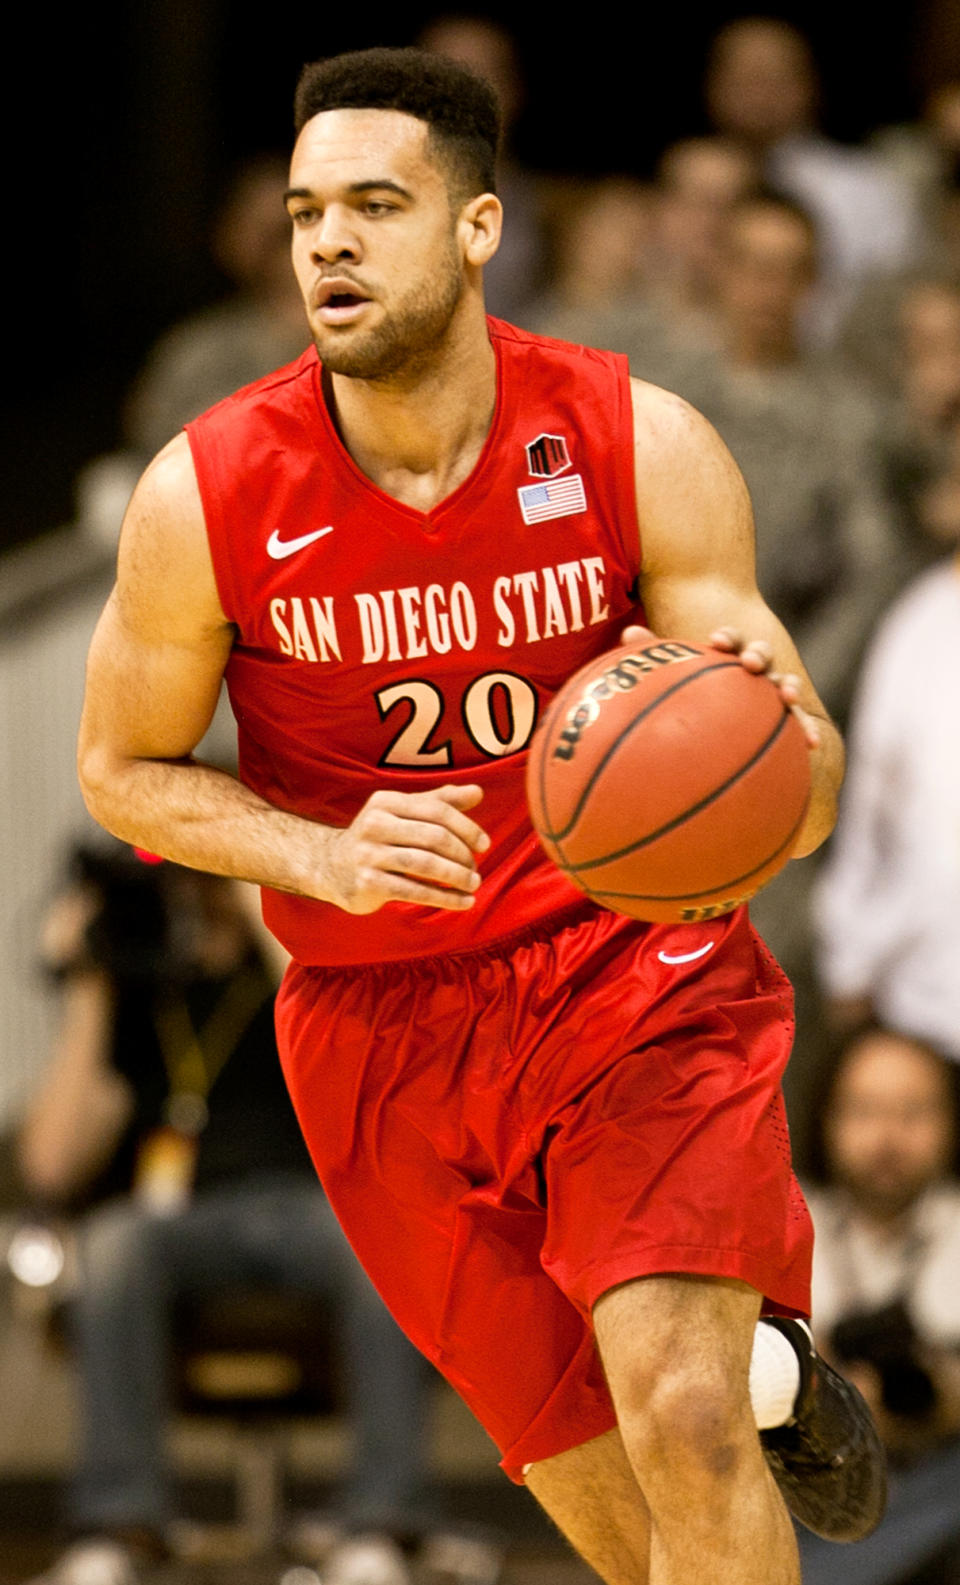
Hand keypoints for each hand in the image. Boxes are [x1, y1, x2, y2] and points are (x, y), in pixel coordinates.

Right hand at [317, 784, 489, 913]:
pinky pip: (415, 891)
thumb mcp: (404, 814)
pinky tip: (462, 902)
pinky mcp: (367, 883)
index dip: (467, 827)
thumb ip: (439, 802)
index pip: (437, 810)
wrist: (330, 867)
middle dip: (462, 856)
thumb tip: (477, 792)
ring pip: (426, 865)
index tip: (484, 845)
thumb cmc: (380, 838)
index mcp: (386, 802)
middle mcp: (374, 824)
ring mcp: (368, 855)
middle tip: (476, 871)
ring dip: (456, 877)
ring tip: (474, 885)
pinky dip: (444, 898)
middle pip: (434, 837)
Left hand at [619, 622, 819, 750]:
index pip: (728, 640)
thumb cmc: (689, 690)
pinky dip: (807, 728)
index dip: (726, 638)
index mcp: (726, 654)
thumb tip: (629, 632)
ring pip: (784, 684)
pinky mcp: (784, 715)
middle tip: (749, 662)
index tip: (716, 641)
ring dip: (788, 686)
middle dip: (757, 656)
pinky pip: (797, 721)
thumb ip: (654, 655)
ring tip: (787, 695)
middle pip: (760, 655)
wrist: (720, 713)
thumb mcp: (671, 673)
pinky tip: (813, 743)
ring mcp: (771, 690)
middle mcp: (752, 667)